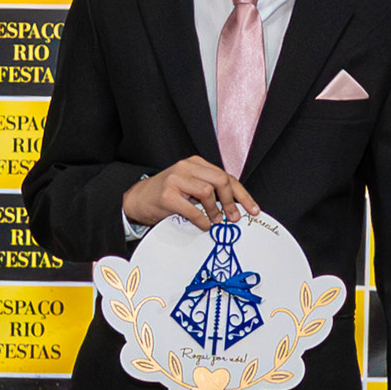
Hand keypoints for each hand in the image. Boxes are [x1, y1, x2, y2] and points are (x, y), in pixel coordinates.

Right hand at [123, 156, 259, 231]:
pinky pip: (192, 209)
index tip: (252, 210)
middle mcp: (187, 167)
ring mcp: (176, 179)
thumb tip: (235, 209)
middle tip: (233, 218)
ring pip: (208, 192)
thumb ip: (211, 192)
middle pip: (221, 180)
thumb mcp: (191, 189)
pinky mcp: (167, 194)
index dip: (242, 195)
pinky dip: (201, 220)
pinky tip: (202, 225)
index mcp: (196, 164)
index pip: (226, 176)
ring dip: (215, 211)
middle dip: (232, 202)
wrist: (138, 199)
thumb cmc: (167, 196)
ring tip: (214, 221)